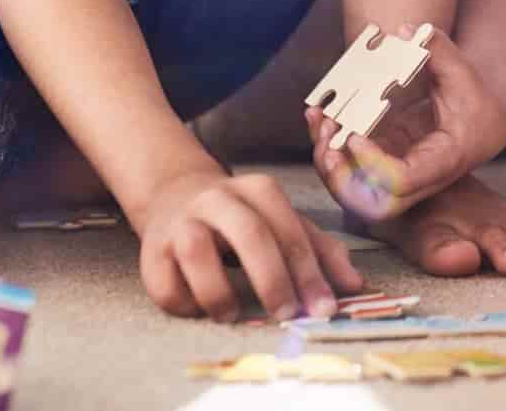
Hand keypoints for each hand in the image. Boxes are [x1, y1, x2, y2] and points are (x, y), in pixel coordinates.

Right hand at [132, 167, 364, 321]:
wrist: (175, 194)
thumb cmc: (242, 217)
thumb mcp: (283, 221)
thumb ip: (320, 249)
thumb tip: (355, 285)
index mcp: (258, 190)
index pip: (289, 228)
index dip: (309, 271)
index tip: (324, 308)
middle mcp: (218, 199)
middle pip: (249, 233)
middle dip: (272, 278)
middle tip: (287, 314)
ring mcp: (181, 221)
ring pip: (197, 251)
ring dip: (219, 291)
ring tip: (232, 315)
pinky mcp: (151, 249)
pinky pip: (164, 282)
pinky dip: (183, 303)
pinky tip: (199, 309)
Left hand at [306, 26, 505, 222]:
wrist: (483, 122)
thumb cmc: (475, 100)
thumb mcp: (464, 74)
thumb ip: (439, 51)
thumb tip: (406, 30)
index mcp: (441, 162)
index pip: (401, 181)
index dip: (372, 164)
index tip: (354, 135)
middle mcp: (417, 178)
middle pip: (371, 200)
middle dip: (340, 176)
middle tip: (326, 139)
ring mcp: (396, 171)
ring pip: (354, 188)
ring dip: (328, 162)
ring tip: (319, 121)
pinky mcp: (383, 159)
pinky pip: (350, 166)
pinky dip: (329, 146)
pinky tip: (319, 116)